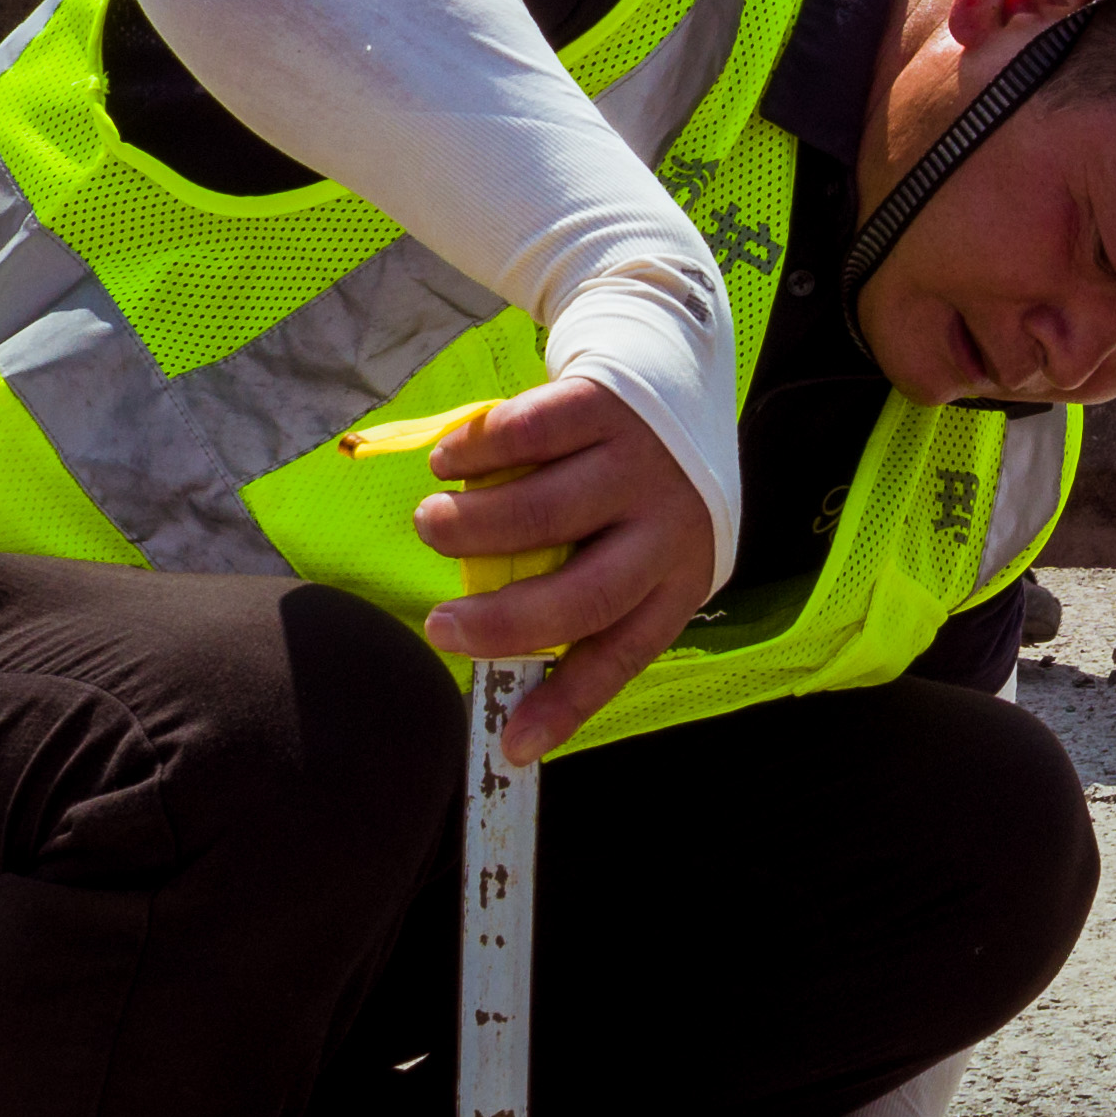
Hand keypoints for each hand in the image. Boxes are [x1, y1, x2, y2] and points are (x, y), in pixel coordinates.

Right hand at [412, 373, 722, 761]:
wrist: (675, 372)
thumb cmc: (635, 486)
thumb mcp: (635, 547)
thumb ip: (580, 596)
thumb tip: (503, 685)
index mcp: (682, 575)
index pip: (624, 651)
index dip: (568, 703)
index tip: (512, 744)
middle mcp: (671, 523)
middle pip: (584, 595)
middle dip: (502, 624)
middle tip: (440, 628)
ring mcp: (641, 461)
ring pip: (544, 512)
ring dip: (471, 528)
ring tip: (432, 525)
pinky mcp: (606, 400)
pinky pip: (530, 431)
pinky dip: (477, 452)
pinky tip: (449, 464)